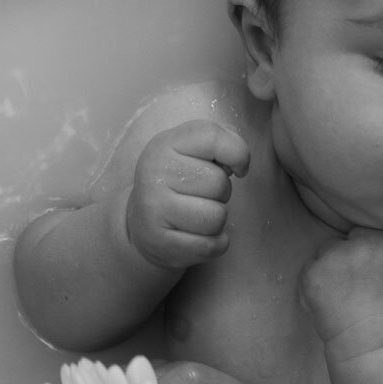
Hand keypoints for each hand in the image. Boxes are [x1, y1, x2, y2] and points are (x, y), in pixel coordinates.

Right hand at [126, 120, 249, 268]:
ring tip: (198, 216)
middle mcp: (154, 174)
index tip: (235, 168)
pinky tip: (198, 236)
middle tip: (202, 196)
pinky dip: (215, 244)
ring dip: (217, 220)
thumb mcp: (193, 151)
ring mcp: (154, 209)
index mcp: (164, 144)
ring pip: (217, 217)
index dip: (237, 154)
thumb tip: (239, 166)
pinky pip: (210, 246)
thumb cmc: (180, 183)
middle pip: (220, 184)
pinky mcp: (160, 242)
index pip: (212, 137)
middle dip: (222, 194)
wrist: (143, 224)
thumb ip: (222, 143)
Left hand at [300, 228, 382, 360]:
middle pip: (347, 239)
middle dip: (351, 256)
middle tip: (359, 285)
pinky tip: (332, 302)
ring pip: (327, 251)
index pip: (370, 231)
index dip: (372, 251)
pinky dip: (317, 283)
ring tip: (346, 295)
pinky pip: (311, 269)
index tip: (374, 272)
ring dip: (333, 266)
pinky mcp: (313, 274)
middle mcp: (363, 242)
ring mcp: (335, 257)